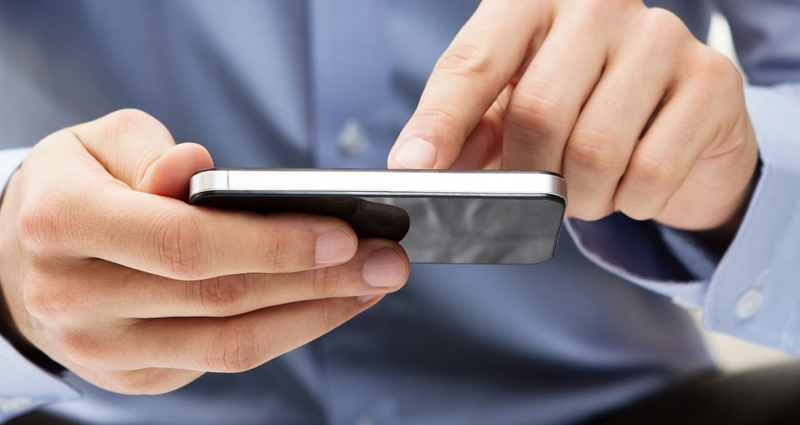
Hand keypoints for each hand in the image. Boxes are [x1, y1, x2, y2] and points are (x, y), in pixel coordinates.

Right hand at [0, 110, 408, 393]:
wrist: (22, 261)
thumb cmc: (74, 188)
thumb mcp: (97, 143)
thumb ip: (150, 151)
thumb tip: (200, 168)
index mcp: (65, 223)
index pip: (188, 242)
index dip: (273, 243)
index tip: (346, 233)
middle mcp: (77, 298)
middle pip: (222, 298)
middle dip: (319, 280)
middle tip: (387, 262)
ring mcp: (106, 350)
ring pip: (231, 344)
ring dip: (316, 315)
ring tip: (373, 285)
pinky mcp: (136, 377)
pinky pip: (224, 359)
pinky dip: (286, 332)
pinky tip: (327, 304)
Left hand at [388, 0, 757, 231]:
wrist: (682, 122)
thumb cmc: (582, 111)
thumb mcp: (512, 112)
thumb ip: (467, 131)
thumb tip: (416, 167)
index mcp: (533, 3)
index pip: (474, 62)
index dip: (440, 121)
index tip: (412, 168)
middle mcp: (598, 5)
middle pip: (538, 111)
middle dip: (529, 176)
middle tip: (536, 195)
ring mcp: (661, 37)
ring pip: (596, 149)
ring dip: (581, 197)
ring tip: (585, 193)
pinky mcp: (712, 80)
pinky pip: (652, 171)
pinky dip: (632, 201)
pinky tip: (632, 186)